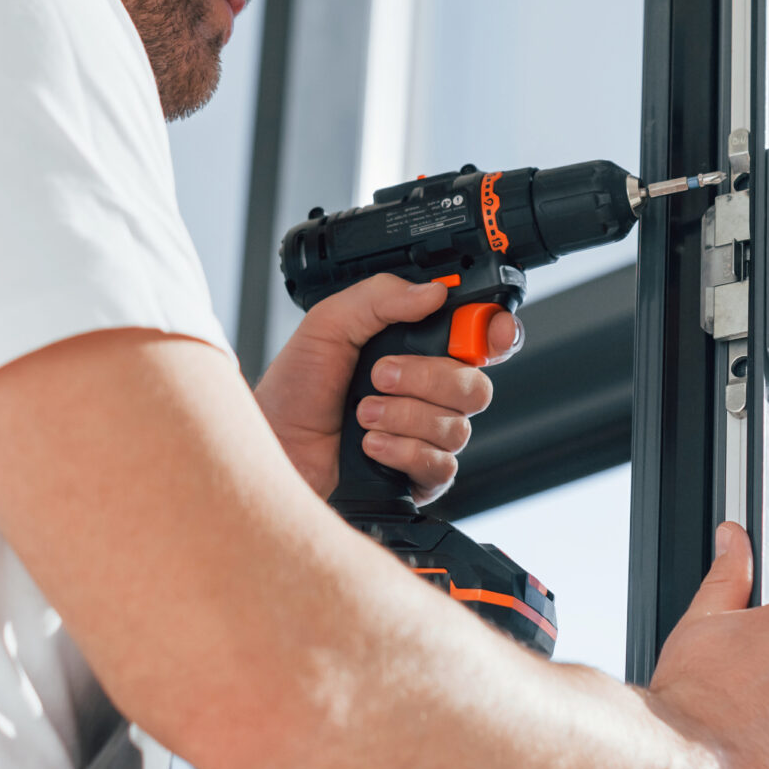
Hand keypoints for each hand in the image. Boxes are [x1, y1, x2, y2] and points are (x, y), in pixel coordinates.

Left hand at [253, 273, 520, 502]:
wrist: (273, 446)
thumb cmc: (295, 390)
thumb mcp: (328, 324)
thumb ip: (379, 298)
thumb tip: (432, 291)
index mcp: (417, 349)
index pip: (479, 339)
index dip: (495, 333)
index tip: (487, 333)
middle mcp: (429, 393)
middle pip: (476, 385)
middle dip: (427, 378)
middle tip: (380, 375)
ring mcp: (427, 436)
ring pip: (457, 426)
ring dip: (403, 416)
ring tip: (362, 412)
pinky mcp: (419, 477)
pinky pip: (440, 464)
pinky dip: (401, 449)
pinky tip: (370, 445)